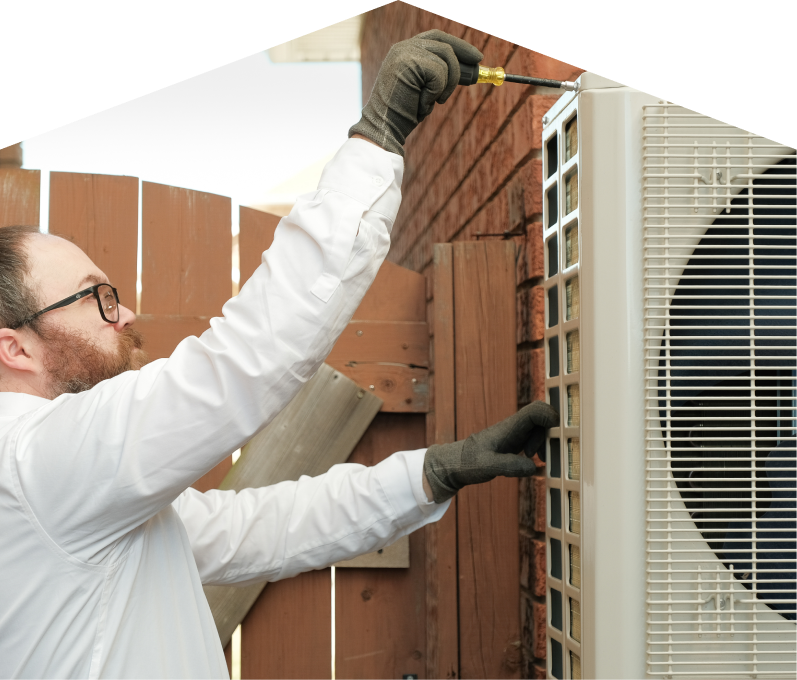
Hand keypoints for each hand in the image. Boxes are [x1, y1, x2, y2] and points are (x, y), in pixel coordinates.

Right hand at [349, 29, 482, 155]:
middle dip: (462, 62)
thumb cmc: (404, 113)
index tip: (477, 57)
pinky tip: (423, 103)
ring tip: (434, 101)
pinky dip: (437, 91)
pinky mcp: (409, 63)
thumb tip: (470, 70)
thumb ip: (440, 74)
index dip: (459, 46)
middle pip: (445, 45)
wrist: (385, 127)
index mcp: (405, 50)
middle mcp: (403, 47)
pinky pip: (439, 72)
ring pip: (446, 59)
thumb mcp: (425, 88)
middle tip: (475, 76)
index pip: (437, 38)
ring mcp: (405, 53)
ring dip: (447, 84)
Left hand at [423, 401, 558, 503]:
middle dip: (549, 435)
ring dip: (544, 443)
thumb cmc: (468, 462)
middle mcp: (514, 428)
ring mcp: (514, 434)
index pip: (535, 410)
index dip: (550, 417)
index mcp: (509, 428)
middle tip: (540, 455)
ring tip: (536, 460)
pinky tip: (532, 464)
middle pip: (542, 419)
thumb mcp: (488, 466)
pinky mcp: (513, 443)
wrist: (454, 464)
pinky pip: (533, 439)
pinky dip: (538, 449)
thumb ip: (510, 466)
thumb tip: (533, 467)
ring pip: (539, 429)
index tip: (552, 437)